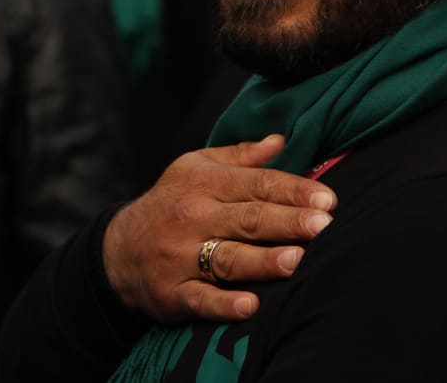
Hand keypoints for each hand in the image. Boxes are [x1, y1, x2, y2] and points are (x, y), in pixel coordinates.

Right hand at [102, 134, 335, 323]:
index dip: (292, 191)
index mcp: (204, 183)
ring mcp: (181, 256)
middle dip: (288, 222)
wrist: (118, 249)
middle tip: (324, 227)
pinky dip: (223, 304)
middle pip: (248, 219)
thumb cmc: (169, 203)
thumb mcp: (195, 167)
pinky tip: (250, 306)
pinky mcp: (172, 292)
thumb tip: (280, 140)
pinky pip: (200, 299)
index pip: (255, 184)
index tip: (328, 200)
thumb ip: (240, 156)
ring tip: (296, 259)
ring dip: (263, 260)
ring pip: (228, 258)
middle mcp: (193, 217)